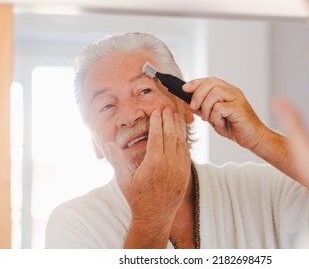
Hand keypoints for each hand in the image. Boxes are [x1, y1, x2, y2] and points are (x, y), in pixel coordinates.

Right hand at [105, 108, 190, 224]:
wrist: (155, 216)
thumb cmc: (138, 198)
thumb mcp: (124, 180)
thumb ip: (117, 160)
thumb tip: (107, 143)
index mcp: (154, 162)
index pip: (157, 135)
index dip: (157, 121)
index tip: (156, 112)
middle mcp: (169, 163)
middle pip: (170, 135)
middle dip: (168, 120)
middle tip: (167, 108)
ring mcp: (180, 168)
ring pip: (180, 142)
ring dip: (178, 128)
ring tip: (175, 116)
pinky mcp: (186, 173)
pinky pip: (186, 153)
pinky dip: (183, 141)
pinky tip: (180, 135)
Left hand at [183, 77, 266, 150]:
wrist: (253, 138)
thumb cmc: (235, 127)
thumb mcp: (213, 118)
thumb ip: (202, 109)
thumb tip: (187, 102)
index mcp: (227, 91)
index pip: (209, 80)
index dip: (196, 83)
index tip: (184, 89)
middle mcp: (232, 92)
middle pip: (211, 83)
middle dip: (198, 94)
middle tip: (194, 107)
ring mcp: (237, 98)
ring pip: (215, 92)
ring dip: (206, 106)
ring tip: (207, 118)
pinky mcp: (239, 108)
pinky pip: (220, 107)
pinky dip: (215, 116)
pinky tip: (219, 122)